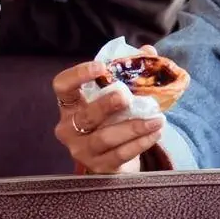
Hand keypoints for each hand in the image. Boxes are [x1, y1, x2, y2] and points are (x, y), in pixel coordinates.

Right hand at [51, 48, 166, 172]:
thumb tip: (149, 51)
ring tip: (157, 119)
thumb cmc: (112, 119)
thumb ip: (129, 72)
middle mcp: (69, 128)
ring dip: (133, 127)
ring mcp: (82, 150)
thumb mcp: (116, 96)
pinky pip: (119, 155)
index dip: (78, 75)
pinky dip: (139, 144)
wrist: (114, 159)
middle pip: (85, 116)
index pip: (62, 86)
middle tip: (127, 96)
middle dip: (106, 105)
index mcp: (70, 105)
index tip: (101, 67)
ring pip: (104, 138)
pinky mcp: (98, 167)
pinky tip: (155, 134)